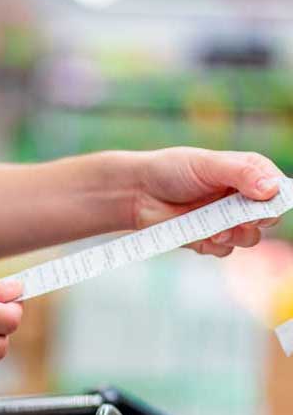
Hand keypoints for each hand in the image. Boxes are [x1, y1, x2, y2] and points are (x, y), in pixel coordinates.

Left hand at [132, 148, 284, 257]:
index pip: (277, 189)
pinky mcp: (208, 239)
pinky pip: (224, 250)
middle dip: (257, 220)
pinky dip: (213, 245)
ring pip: (249, 238)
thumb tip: (272, 189)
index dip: (275, 198)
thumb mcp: (207, 164)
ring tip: (216, 230)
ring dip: (236, 236)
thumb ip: (242, 173)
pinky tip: (198, 236)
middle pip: (268, 217)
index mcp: (247, 175)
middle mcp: (240, 199)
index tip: (264, 201)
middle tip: (241, 218)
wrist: (136, 192)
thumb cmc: (171, 170)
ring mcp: (225, 221)